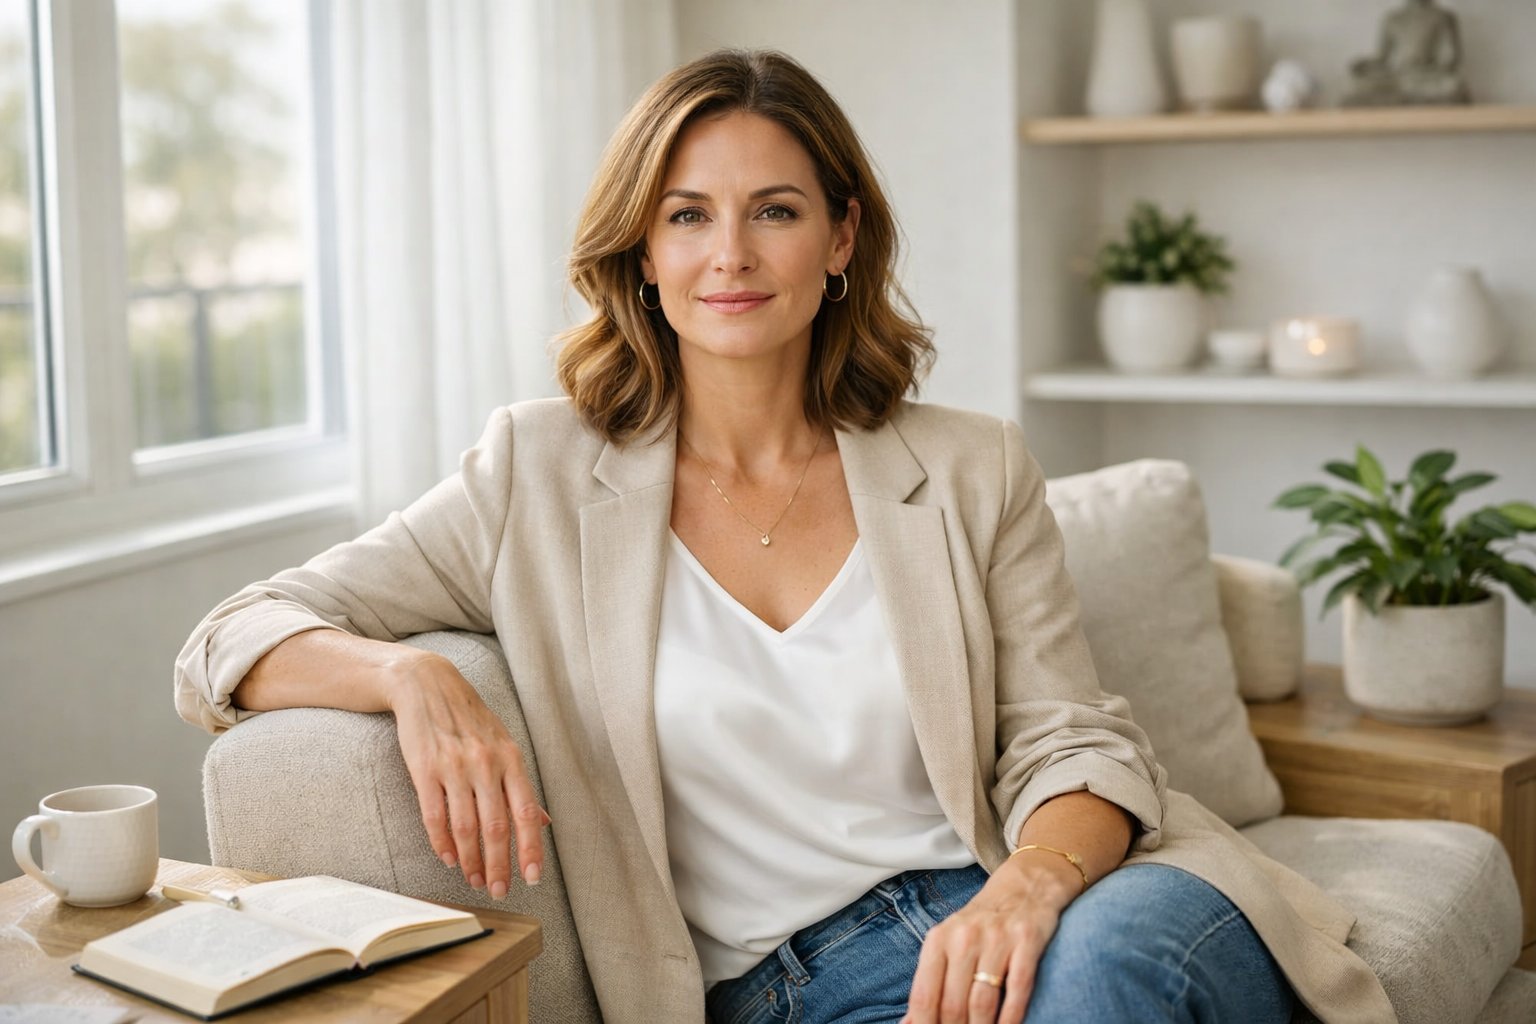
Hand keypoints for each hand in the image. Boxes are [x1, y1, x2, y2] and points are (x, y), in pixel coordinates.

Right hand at [386, 652, 550, 898]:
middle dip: (498, 866)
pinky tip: (449, 859)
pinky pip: (434, 816)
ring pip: (465, 828)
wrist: (427, 684)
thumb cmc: (470, 718)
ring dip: (470, 860)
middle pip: (496, 827)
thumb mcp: (503, 744)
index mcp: (511, 759)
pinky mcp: (424, 769)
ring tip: (473, 880)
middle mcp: (485, 764)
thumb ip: (520, 785)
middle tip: (498, 891)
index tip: (534, 878)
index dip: (532, 849)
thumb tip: (544, 822)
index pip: (527, 813)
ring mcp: (454, 767)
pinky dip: (442, 844)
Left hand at [901, 860, 1079, 1023]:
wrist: (1022, 887)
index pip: (924, 996)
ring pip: (982, 1002)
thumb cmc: (979, 924)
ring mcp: (996, 939)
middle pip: (953, 1004)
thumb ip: (930, 983)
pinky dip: (1011, 1017)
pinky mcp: (1026, 941)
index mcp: (938, 940)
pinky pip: (1018, 989)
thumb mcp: (948, 945)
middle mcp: (964, 937)